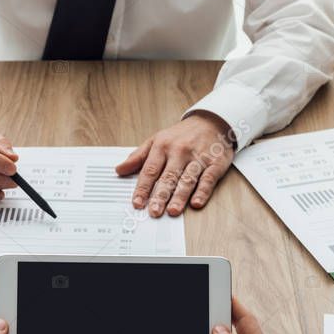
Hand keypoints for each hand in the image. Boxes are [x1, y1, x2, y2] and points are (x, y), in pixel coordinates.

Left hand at [115, 112, 234, 216]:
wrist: (210, 121)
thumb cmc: (181, 135)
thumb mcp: (156, 140)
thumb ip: (138, 156)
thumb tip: (119, 170)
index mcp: (162, 146)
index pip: (149, 170)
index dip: (142, 188)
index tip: (137, 203)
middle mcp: (179, 151)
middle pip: (168, 177)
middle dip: (160, 195)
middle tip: (154, 211)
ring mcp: (198, 157)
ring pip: (187, 179)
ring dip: (180, 196)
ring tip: (172, 210)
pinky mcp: (215, 163)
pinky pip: (208, 179)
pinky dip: (202, 192)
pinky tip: (196, 203)